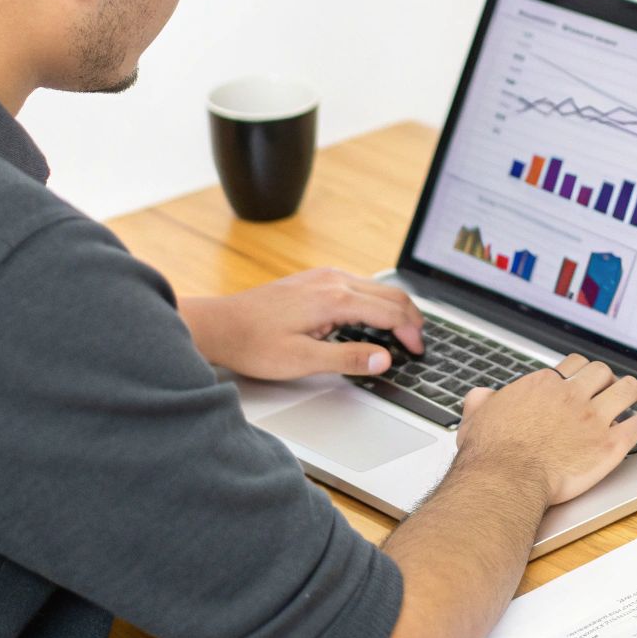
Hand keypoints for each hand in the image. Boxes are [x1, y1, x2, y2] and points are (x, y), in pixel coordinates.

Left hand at [178, 268, 423, 379]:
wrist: (218, 325)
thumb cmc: (254, 344)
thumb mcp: (302, 360)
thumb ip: (348, 358)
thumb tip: (385, 358)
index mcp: (334, 299)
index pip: (390, 312)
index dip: (410, 333)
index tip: (417, 352)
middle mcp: (332, 280)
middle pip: (390, 294)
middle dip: (410, 318)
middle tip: (418, 342)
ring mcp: (323, 276)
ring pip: (376, 287)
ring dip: (394, 308)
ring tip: (402, 333)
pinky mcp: (314, 279)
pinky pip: (358, 285)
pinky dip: (375, 301)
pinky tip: (371, 319)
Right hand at [453, 354, 636, 505]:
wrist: (506, 480)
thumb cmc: (491, 454)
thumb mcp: (477, 417)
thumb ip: (482, 401)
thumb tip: (481, 396)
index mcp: (544, 386)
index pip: (574, 364)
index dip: (583, 370)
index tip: (588, 378)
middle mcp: (572, 396)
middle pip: (603, 372)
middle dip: (611, 378)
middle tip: (617, 386)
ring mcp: (593, 419)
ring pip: (627, 390)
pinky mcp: (609, 445)